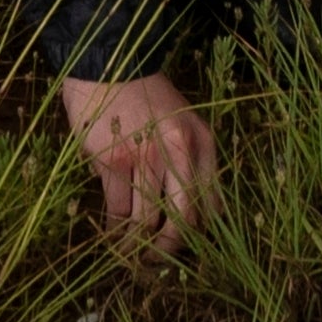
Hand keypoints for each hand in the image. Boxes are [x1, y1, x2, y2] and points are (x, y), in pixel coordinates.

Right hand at [59, 71, 218, 244]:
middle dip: (169, 249)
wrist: (109, 61)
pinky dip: (114, 228)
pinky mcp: (112, 161)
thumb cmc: (145, 93)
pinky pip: (117, 210)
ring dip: (137, 245)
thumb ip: (190, 159)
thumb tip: (191, 212)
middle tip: (158, 260)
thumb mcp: (182, 120)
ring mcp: (144, 158)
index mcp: (202, 143)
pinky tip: (112, 234)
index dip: (200, 233)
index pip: (212, 204)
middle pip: (182, 221)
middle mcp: (179, 153)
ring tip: (131, 254)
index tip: (187, 246)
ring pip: (145, 222)